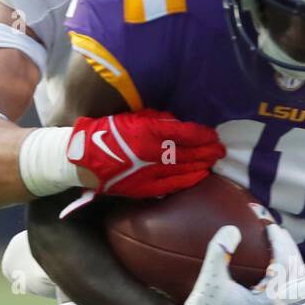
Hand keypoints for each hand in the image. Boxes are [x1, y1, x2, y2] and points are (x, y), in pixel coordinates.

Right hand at [67, 110, 224, 199]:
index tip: (213, 135)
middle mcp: (152, 153)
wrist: (83, 159)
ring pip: (184, 168)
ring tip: (214, 161)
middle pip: (189, 152)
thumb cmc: (107, 132)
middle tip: (221, 150)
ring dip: (202, 164)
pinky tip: (200, 175)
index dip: (203, 135)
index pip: (185, 133)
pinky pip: (173, 184)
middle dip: (208, 150)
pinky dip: (189, 179)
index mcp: (148, 132)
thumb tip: (179, 124)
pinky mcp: (145, 187)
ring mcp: (149, 172)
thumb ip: (157, 119)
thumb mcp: (132, 117)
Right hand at [170, 222, 299, 304]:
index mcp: (270, 302)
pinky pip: (282, 287)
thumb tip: (232, 229)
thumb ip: (219, 252)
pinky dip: (280, 270)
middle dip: (288, 247)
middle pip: (295, 272)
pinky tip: (268, 258)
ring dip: (287, 259)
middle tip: (275, 228)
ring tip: (276, 240)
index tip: (268, 225)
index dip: (278, 241)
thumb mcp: (209, 281)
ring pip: (292, 281)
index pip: (284, 265)